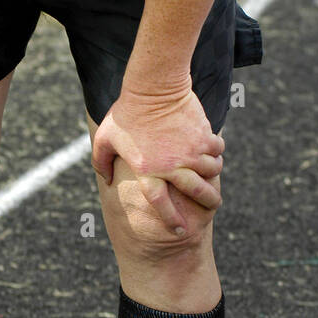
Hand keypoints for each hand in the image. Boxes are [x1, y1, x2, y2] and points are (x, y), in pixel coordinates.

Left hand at [91, 84, 223, 234]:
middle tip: (212, 205)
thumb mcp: (105, 138)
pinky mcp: (203, 136)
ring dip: (211, 174)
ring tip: (209, 173)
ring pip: (211, 171)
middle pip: (196, 192)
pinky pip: (217, 151)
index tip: (179, 230)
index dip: (171, 219)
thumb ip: (101, 162)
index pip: (160, 203)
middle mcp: (171, 165)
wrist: (153, 87)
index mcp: (146, 169)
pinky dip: (217, 153)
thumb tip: (106, 180)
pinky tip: (212, 151)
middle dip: (207, 202)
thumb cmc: (126, 113)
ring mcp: (190, 151)